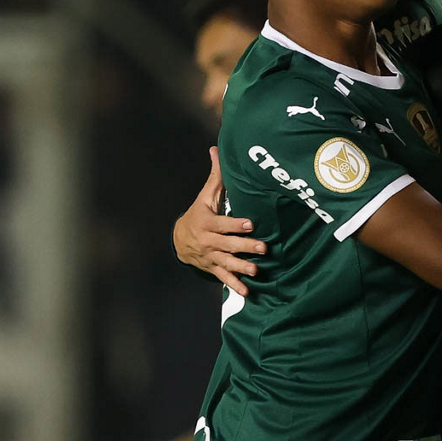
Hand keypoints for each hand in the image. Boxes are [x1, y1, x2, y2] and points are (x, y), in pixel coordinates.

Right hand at [173, 147, 264, 295]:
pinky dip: (234, 286)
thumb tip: (216, 148)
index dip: (236, 224)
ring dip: (241, 268)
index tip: (250, 224)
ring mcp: (210, 256)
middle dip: (245, 246)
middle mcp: (208, 241)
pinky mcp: (213, 268)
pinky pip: (223, 278)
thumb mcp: (205, 195)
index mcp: (207, 222)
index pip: (223, 223)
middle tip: (263, 248)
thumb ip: (216, 175)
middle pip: (228, 244)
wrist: (179, 240)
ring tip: (256, 271)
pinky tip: (247, 292)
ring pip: (227, 262)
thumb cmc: (199, 213)